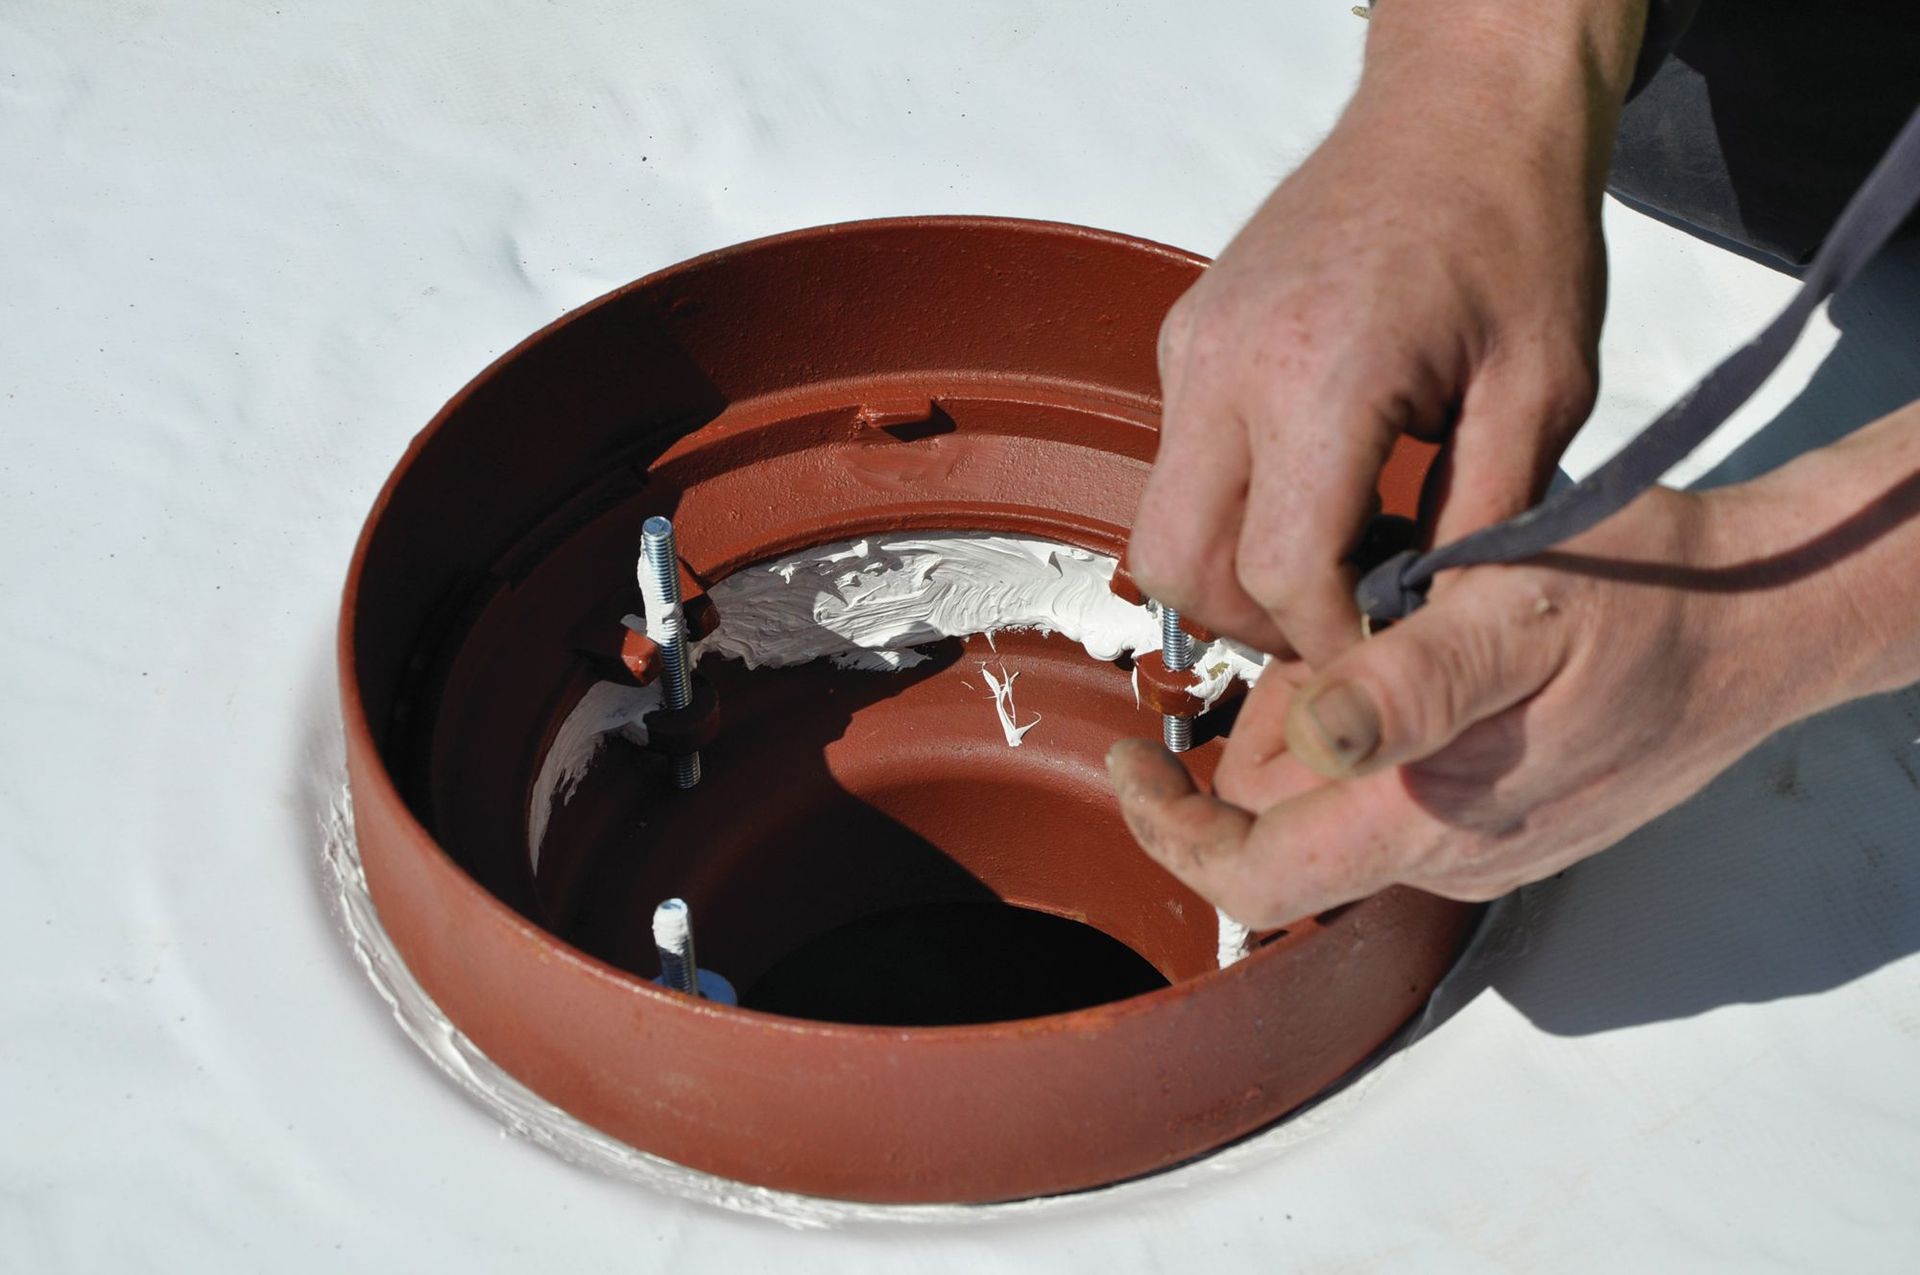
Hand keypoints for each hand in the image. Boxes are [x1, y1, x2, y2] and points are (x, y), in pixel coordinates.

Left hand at [1107, 485, 1851, 926]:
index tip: (1125, 756)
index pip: (1252, 876)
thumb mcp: (1511, 613)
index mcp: (1426, 818)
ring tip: (1372, 626)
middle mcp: (1446, 856)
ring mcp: (1481, 844)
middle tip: (1295, 639)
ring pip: (1337, 805)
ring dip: (1316, 725)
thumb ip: (1404, 688)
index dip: (1167, 828)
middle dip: (1256, 742)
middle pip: (1283, 831)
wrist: (1763, 619)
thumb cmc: (1643, 600)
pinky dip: (1374, 728)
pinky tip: (1414, 649)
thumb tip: (1306, 733)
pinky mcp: (1509, 816)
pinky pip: (1399, 789)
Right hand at [1128, 8, 1630, 664]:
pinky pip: (1179, 459)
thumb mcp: (1542, 391)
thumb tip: (1430, 623)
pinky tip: (1317, 487)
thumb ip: (1483, 522)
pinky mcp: (1187, 336)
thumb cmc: (1513, 230)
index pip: (1277, 570)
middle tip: (1337, 625)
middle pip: (1177, 565)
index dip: (1327, 639)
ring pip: (1162, 521)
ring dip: (1232, 569)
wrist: (1458, 110)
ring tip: (1333, 559)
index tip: (1379, 654)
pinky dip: (1231, 504)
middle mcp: (1227, 365)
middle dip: (1252, 624)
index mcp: (1319, 377)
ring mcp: (1193, 348)